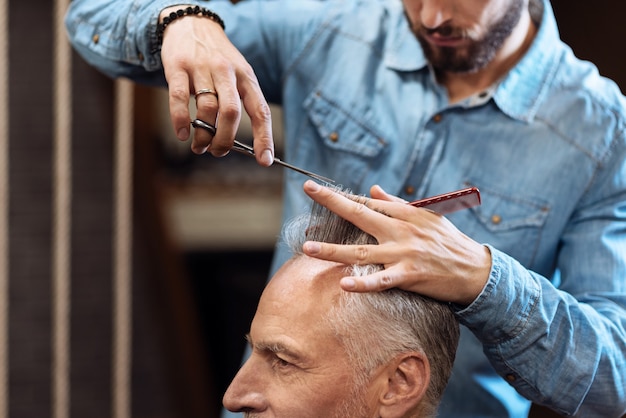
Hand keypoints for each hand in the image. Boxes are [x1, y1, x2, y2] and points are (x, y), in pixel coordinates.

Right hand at [159, 6, 273, 165]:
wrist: (191, 23)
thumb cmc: (217, 59)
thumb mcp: (237, 74)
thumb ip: (239, 103)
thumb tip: (236, 142)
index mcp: (246, 77)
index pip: (260, 111)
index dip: (264, 138)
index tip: (264, 160)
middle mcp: (226, 71)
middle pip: (231, 113)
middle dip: (226, 140)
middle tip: (218, 151)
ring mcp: (201, 68)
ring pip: (206, 109)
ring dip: (203, 135)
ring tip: (200, 146)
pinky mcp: (177, 67)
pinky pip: (180, 98)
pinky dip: (181, 121)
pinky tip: (182, 133)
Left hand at [301, 181, 491, 305]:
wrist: (476, 271)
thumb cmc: (449, 243)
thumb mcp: (427, 216)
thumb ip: (396, 204)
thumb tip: (373, 190)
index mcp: (405, 214)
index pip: (367, 202)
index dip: (341, 196)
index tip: (317, 188)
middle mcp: (401, 230)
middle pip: (360, 214)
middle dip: (332, 201)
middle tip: (309, 189)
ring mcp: (404, 253)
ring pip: (361, 251)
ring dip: (333, 250)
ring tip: (308, 247)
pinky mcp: (410, 275)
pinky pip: (382, 280)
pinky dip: (364, 283)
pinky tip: (345, 284)